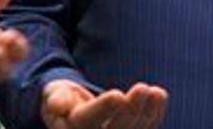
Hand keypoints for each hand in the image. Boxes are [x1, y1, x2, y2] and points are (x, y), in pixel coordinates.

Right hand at [42, 79, 166, 128]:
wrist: (72, 109)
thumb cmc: (62, 97)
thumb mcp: (53, 93)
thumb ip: (56, 97)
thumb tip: (58, 105)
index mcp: (73, 128)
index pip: (88, 120)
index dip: (104, 109)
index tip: (117, 94)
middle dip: (130, 110)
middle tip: (142, 88)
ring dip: (147, 112)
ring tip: (154, 91)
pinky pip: (144, 128)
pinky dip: (154, 113)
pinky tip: (159, 95)